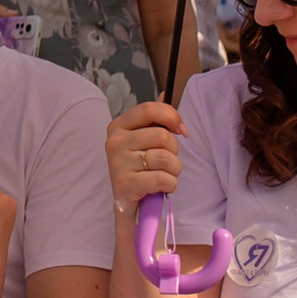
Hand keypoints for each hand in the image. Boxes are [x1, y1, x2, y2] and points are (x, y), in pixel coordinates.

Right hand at [106, 100, 186, 214]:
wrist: (128, 204)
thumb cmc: (140, 169)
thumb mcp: (143, 140)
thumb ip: (154, 118)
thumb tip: (166, 94)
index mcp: (119, 126)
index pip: (149, 109)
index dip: (172, 117)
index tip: (181, 131)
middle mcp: (114, 141)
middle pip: (163, 136)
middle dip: (175, 151)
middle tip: (167, 161)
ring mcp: (118, 162)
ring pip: (166, 158)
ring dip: (174, 170)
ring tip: (165, 175)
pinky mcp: (125, 184)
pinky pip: (163, 179)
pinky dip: (170, 185)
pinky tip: (161, 187)